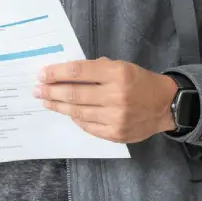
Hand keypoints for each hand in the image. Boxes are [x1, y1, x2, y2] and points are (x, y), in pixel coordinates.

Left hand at [33, 58, 177, 143]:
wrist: (165, 105)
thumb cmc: (138, 81)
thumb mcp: (119, 66)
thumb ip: (94, 70)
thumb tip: (62, 74)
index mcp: (117, 73)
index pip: (77, 72)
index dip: (55, 73)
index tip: (41, 74)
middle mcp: (116, 96)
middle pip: (73, 94)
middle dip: (50, 91)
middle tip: (36, 90)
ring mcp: (116, 117)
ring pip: (77, 112)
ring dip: (57, 106)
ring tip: (46, 100)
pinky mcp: (115, 134)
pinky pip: (87, 126)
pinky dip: (75, 118)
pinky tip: (67, 112)